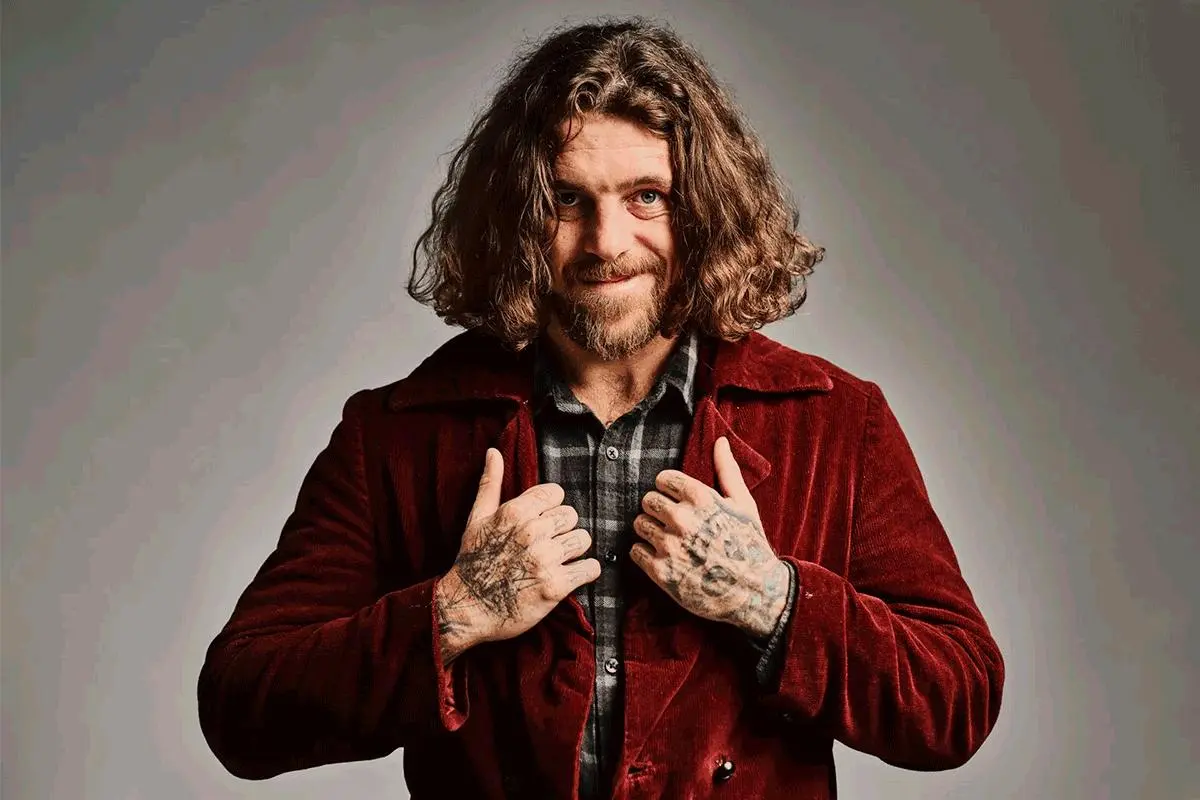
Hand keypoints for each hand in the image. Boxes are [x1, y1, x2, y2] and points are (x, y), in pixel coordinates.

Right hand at [435, 449, 600, 662]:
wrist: (466, 608)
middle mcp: (532, 532)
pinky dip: (584, 572)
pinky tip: (570, 576)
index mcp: (515, 511)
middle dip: (562, 530)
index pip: (557, 493)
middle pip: (572, 516)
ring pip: (583, 539)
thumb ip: (490, 483)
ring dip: (574, 551)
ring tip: (558, 560)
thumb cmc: (472, 561)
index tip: (541, 523)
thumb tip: (494, 451)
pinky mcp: (555, 587)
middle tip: (548, 545)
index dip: (550, 508)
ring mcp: (545, 559)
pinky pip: (590, 569)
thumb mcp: (476, 518)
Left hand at [631, 436, 788, 638]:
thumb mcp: (744, 504)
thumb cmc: (750, 544)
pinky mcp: (661, 572)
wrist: (755, 593)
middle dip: (657, 508)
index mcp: (701, 498)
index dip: (668, 488)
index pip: (662, 479)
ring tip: (668, 539)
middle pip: (647, 500)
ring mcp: (670, 546)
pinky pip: (635, 551)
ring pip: (639, 524)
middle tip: (672, 521)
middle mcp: (682, 519)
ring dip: (649, 530)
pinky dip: (644, 553)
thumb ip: (727, 470)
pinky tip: (663, 557)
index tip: (677, 499)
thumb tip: (719, 440)